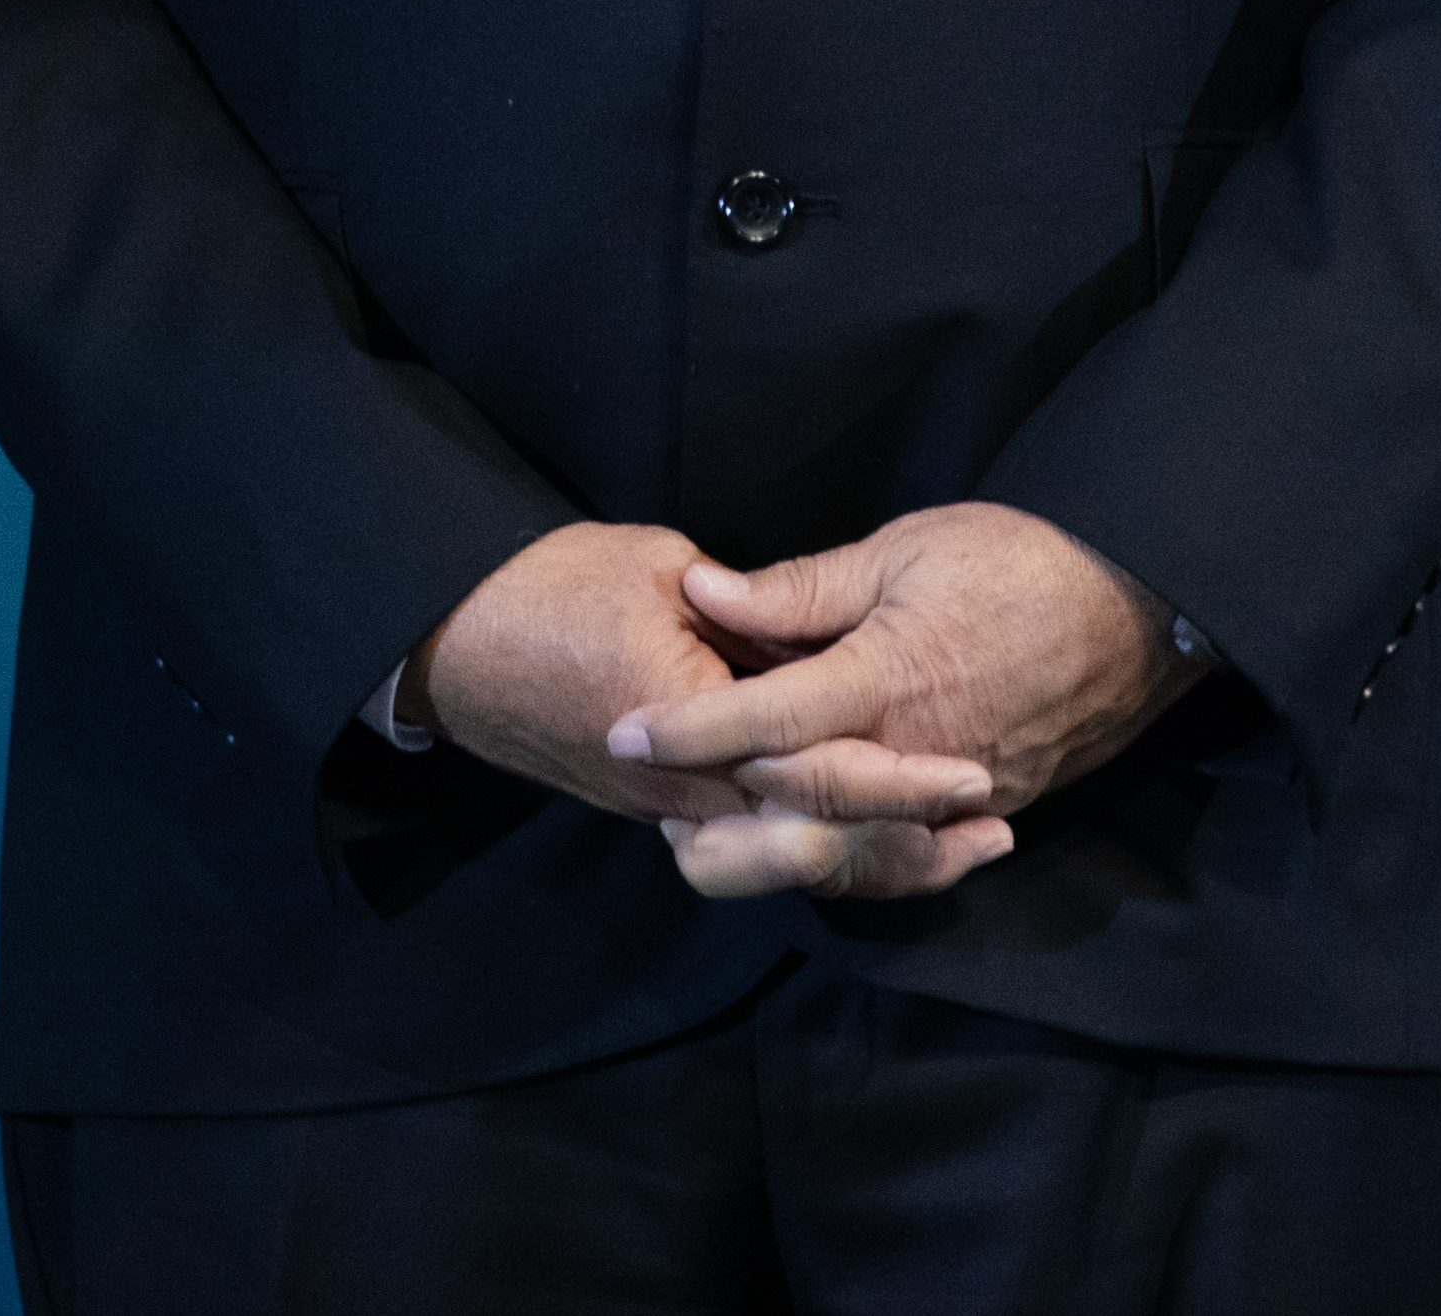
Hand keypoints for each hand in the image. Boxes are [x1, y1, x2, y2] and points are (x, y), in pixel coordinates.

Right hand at [414, 521, 1004, 901]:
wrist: (457, 643)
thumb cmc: (554, 588)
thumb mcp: (655, 570)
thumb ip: (743, 606)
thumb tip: (815, 623)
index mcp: (682, 724)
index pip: (804, 770)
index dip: (892, 777)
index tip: (966, 769)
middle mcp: (677, 790)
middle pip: (804, 845)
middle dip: (898, 843)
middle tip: (984, 821)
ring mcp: (670, 811)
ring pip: (784, 870)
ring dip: (873, 864)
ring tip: (961, 849)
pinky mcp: (670, 812)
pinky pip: (758, 856)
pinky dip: (828, 857)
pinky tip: (892, 843)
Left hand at [616, 503, 1190, 899]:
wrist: (1143, 609)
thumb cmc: (1022, 560)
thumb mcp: (905, 549)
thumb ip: (801, 587)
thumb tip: (705, 592)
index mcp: (885, 678)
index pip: (762, 721)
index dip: (685, 729)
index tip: (624, 730)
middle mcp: (910, 755)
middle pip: (790, 816)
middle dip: (712, 818)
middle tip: (653, 808)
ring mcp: (950, 796)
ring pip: (841, 855)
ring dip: (767, 854)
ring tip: (711, 837)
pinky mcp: (984, 810)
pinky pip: (901, 859)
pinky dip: (847, 863)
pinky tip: (808, 848)